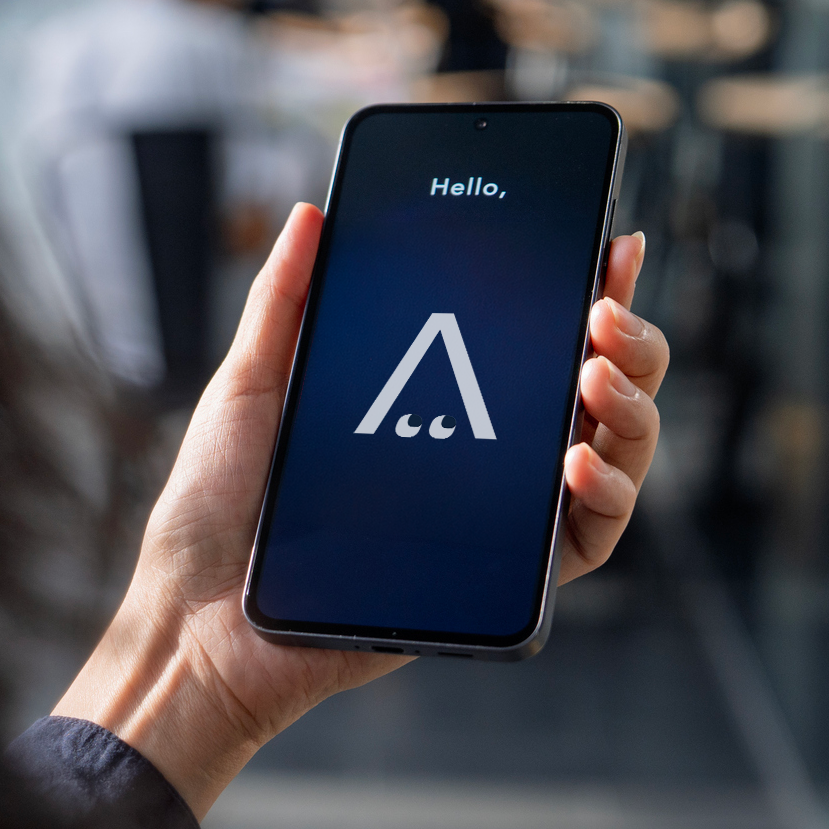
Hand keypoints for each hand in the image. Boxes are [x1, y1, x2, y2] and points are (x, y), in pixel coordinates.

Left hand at [53, 207, 668, 817]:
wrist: (197, 615)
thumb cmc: (218, 509)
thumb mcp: (252, 382)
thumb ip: (287, 299)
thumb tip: (312, 213)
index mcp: (438, 400)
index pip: (533, 337)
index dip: (586, 291)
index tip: (608, 243)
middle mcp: (481, 456)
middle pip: (595, 390)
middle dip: (628, 338)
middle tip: (605, 307)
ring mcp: (496, 518)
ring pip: (613, 457)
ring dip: (631, 407)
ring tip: (595, 369)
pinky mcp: (499, 582)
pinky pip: (587, 540)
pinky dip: (606, 495)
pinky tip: (579, 458)